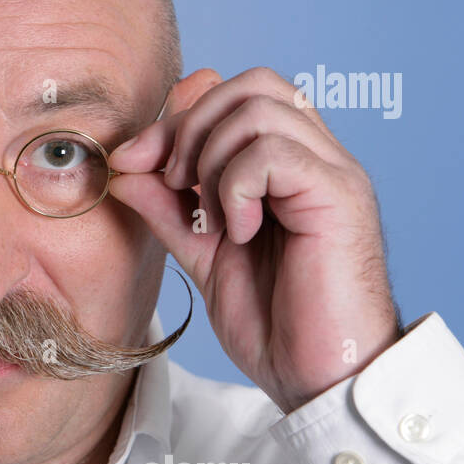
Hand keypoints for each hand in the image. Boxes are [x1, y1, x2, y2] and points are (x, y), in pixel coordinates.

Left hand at [108, 67, 401, 413]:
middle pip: (249, 84)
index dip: (174, 121)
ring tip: (213, 218)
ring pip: (259, 108)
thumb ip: (169, 209)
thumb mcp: (203, 256)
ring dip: (214, 159)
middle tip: (174, 185)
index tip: (131, 163)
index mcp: (288, 167)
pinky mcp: (340, 197)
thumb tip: (123, 169)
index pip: (232, 98)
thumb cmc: (275, 324)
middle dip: (190, 126)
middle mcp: (317, 158)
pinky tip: (240, 233)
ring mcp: (333, 173)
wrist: (317, 378)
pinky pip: (275, 151)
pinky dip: (239, 187)